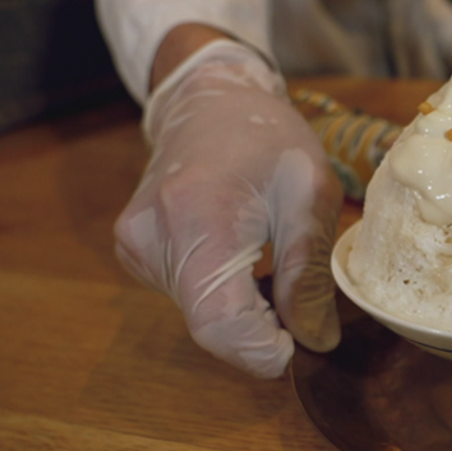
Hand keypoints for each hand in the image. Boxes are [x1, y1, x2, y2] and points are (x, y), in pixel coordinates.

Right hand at [116, 39, 342, 377]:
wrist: (211, 100)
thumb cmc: (268, 139)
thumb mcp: (311, 194)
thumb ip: (309, 271)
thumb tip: (316, 341)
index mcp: (198, 218)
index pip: (220, 324)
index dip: (265, 350)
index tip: (304, 343)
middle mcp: (152, 238)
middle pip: (211, 327)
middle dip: (263, 332)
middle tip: (301, 302)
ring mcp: (136, 247)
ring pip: (200, 318)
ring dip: (246, 314)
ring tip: (274, 266)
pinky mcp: (135, 253)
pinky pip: (187, 298)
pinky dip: (224, 297)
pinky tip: (245, 261)